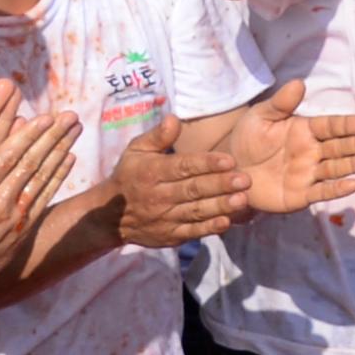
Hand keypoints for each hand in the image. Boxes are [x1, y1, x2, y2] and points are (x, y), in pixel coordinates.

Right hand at [116, 114, 253, 246]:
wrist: (109, 218)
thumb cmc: (129, 176)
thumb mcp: (135, 152)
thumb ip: (157, 136)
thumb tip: (173, 118)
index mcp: (151, 173)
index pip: (182, 167)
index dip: (206, 163)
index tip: (230, 160)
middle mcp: (158, 197)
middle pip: (193, 190)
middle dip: (220, 184)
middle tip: (245, 179)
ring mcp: (164, 218)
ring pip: (196, 211)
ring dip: (220, 206)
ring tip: (243, 199)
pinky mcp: (169, 236)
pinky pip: (191, 232)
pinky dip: (209, 228)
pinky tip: (227, 222)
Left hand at [232, 81, 354, 213]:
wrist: (229, 169)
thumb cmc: (248, 138)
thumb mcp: (261, 116)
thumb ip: (281, 103)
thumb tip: (298, 82)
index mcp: (306, 130)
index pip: (332, 126)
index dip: (349, 125)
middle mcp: (313, 152)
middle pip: (341, 147)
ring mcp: (308, 174)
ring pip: (337, 168)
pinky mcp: (300, 195)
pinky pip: (321, 192)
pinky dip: (337, 190)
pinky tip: (353, 185)